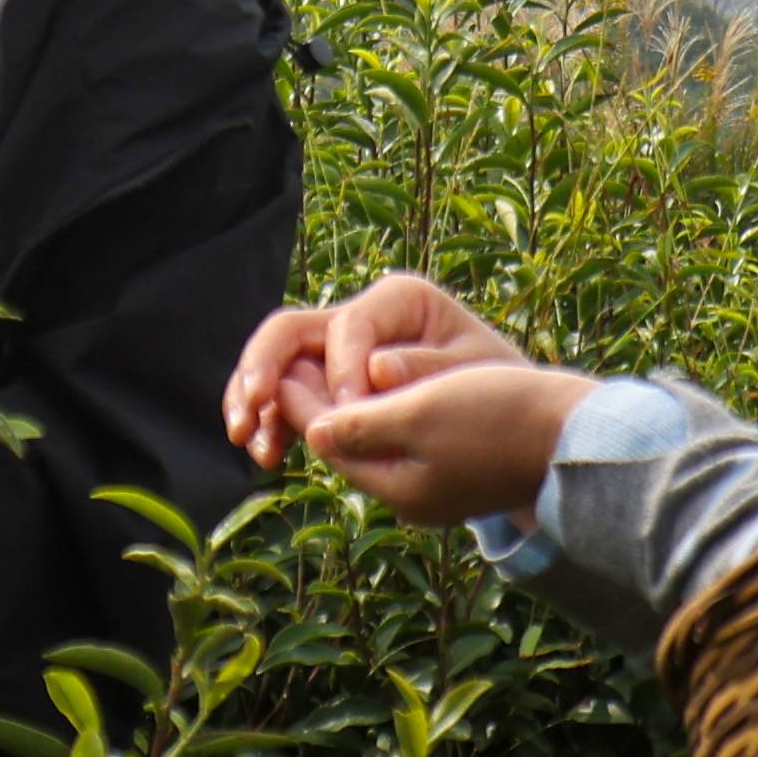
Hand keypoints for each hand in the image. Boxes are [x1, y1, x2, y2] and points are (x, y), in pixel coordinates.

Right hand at [225, 273, 529, 468]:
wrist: (510, 417)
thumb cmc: (497, 386)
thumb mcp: (477, 373)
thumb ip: (429, 370)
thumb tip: (377, 371)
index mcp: (399, 300)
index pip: (350, 326)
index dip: (342, 369)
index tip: (352, 413)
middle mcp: (360, 318)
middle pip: (291, 331)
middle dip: (264, 367)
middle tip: (253, 408)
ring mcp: (337, 354)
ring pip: (277, 365)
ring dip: (254, 401)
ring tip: (248, 441)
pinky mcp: (328, 389)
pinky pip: (286, 401)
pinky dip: (272, 424)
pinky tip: (266, 456)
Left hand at [298, 363, 596, 525]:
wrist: (578, 437)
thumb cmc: (500, 417)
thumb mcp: (422, 413)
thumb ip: (364, 425)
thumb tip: (313, 434)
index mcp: (397, 487)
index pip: (331, 442)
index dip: (303, 401)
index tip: (283, 364)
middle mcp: (415, 495)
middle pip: (353, 448)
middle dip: (326, 409)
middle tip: (300, 364)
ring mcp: (443, 488)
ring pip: (384, 445)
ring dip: (361, 410)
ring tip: (339, 371)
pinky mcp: (467, 472)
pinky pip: (414, 443)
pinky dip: (395, 414)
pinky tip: (397, 387)